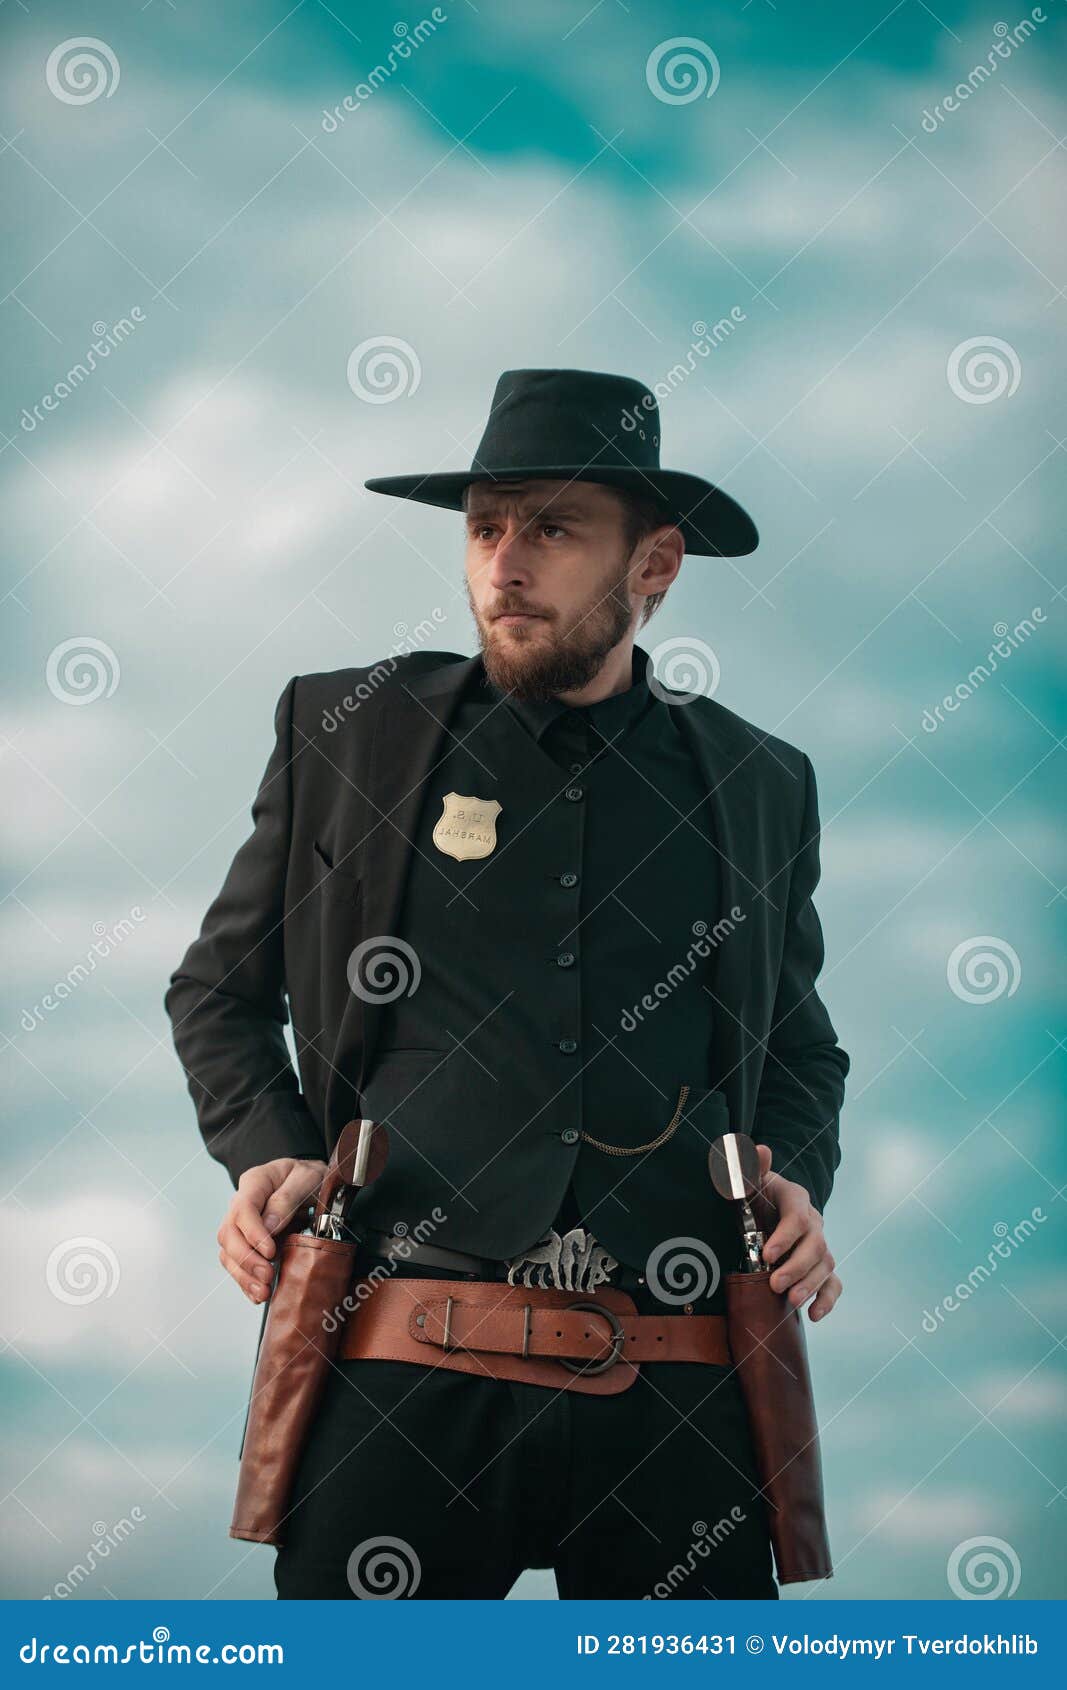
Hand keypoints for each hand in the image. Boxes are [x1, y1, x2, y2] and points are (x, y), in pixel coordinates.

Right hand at [217, 1157, 327, 1303]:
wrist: (311, 1180)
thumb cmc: (309, 1176)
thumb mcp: (307, 1178)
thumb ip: (287, 1199)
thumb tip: (269, 1226)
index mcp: (255, 1182)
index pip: (242, 1209)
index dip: (253, 1233)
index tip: (270, 1251)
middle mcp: (241, 1204)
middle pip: (228, 1234)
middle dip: (246, 1259)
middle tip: (267, 1275)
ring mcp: (241, 1224)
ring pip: (228, 1252)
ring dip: (243, 1275)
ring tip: (263, 1292)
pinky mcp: (247, 1242)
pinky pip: (237, 1263)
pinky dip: (245, 1281)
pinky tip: (257, 1295)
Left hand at [754, 1144, 840, 1321]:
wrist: (760, 1212)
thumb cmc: (750, 1195)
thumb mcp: (743, 1181)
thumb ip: (747, 1167)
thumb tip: (760, 1150)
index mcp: (795, 1198)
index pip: (797, 1217)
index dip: (785, 1237)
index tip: (766, 1254)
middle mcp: (813, 1222)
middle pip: (815, 1245)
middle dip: (797, 1266)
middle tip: (775, 1284)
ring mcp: (819, 1245)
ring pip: (826, 1265)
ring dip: (810, 1285)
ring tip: (790, 1301)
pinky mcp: (821, 1266)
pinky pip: (833, 1283)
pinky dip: (827, 1299)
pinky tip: (814, 1315)